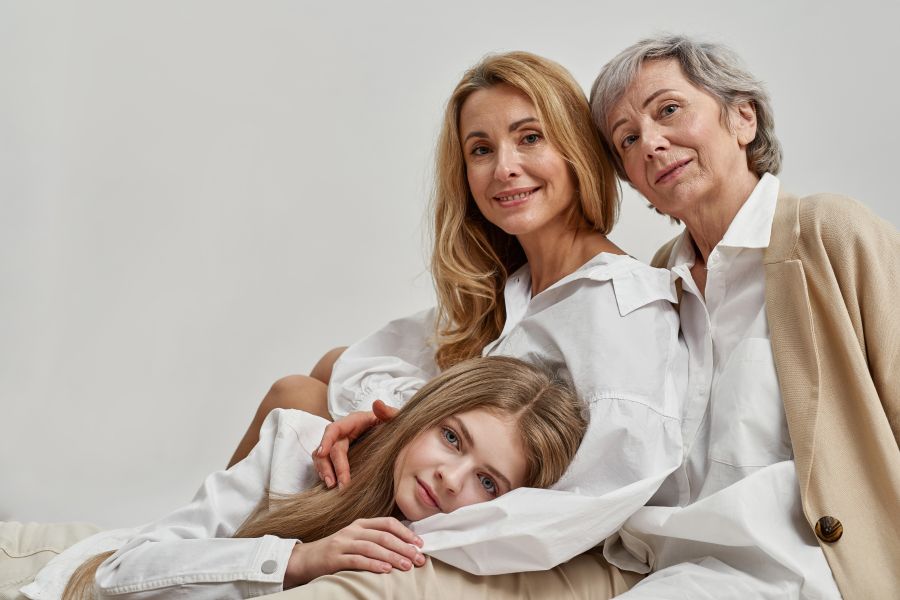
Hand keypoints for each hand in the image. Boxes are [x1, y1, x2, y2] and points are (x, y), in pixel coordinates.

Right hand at [283, 517, 424, 587]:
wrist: (304, 559)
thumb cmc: (335, 552)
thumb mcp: (355, 540)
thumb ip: (374, 540)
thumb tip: (403, 547)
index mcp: (360, 524)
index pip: (388, 523)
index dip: (405, 533)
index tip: (420, 544)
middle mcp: (353, 531)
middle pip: (383, 536)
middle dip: (404, 547)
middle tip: (418, 558)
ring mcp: (343, 543)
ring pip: (372, 547)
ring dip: (392, 556)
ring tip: (406, 565)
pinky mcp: (334, 558)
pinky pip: (357, 560)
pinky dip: (373, 564)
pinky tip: (385, 569)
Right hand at [314, 400, 398, 488]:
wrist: (398, 439)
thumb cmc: (394, 427)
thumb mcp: (395, 419)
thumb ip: (389, 413)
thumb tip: (377, 403)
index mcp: (354, 421)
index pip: (334, 429)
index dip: (326, 440)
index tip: (322, 453)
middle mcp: (345, 433)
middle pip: (329, 448)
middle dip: (330, 466)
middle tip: (336, 484)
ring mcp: (342, 446)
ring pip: (324, 458)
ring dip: (325, 471)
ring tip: (332, 486)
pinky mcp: (343, 458)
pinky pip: (329, 465)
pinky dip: (328, 474)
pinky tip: (333, 485)